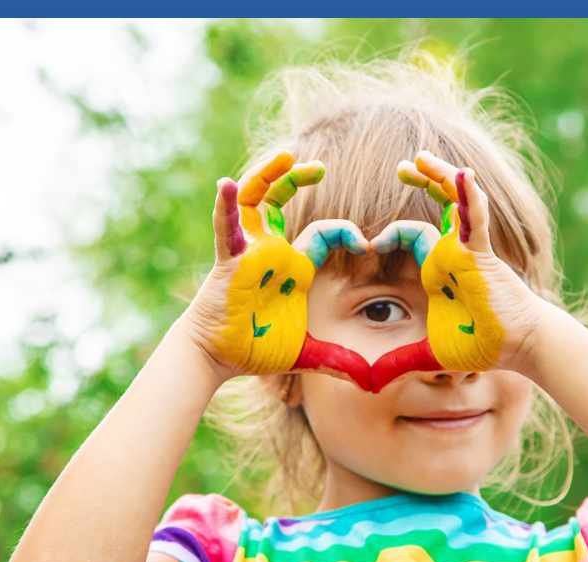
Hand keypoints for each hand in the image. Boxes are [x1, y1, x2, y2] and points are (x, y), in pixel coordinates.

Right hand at [181, 149, 370, 385]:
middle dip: (299, 179)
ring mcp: (248, 251)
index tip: (367, 242)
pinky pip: (227, 227)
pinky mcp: (228, 259)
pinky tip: (227, 184)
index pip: (324, 234)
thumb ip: (337, 361)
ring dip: (269, 176)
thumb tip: (369, 380)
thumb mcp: (306, 353)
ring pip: (257, 200)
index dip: (347, 232)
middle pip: (284, 201)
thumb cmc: (256, 349)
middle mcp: (272, 251)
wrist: (218, 358)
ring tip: (286, 156)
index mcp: (294, 267)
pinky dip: (227, 206)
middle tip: (319, 166)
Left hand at [373, 150, 540, 376]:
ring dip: (440, 177)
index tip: (367, 245)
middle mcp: (452, 252)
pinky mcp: (482, 253)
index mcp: (437, 268)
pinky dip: (470, 198)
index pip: (410, 235)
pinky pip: (475, 220)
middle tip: (402, 166)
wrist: (517, 347)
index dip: (389, 233)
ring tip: (420, 156)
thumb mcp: (429, 354)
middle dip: (421, 182)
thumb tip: (370, 383)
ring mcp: (468, 249)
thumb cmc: (480, 345)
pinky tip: (463, 176)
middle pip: (434, 206)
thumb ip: (400, 362)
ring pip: (454, 202)